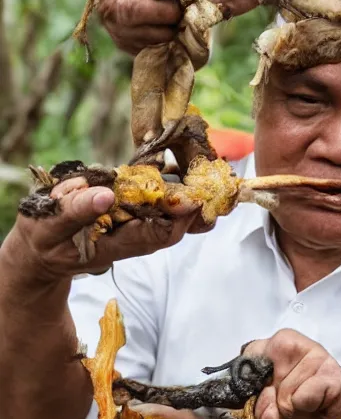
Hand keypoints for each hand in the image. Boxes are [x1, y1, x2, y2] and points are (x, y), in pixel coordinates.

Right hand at [4, 174, 203, 286]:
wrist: (42, 247)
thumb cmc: (44, 237)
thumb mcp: (50, 225)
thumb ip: (75, 211)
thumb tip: (103, 195)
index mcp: (115, 244)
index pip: (157, 235)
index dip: (180, 219)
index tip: (198, 199)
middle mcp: (130, 237)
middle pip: (173, 227)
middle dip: (198, 209)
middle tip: (221, 187)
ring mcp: (132, 227)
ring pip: (170, 217)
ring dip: (192, 200)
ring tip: (216, 177)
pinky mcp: (129, 214)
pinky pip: (158, 205)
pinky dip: (175, 191)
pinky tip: (190, 171)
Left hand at [241, 330, 340, 418]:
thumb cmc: (309, 407)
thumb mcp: (276, 410)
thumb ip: (263, 411)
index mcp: (276, 345)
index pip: (246, 358)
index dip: (250, 387)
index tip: (263, 396)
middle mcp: (292, 343)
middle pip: (263, 387)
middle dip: (273, 410)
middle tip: (294, 409)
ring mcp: (315, 355)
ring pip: (283, 398)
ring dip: (294, 416)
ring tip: (311, 410)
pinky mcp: (332, 375)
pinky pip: (302, 399)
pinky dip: (308, 412)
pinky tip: (322, 408)